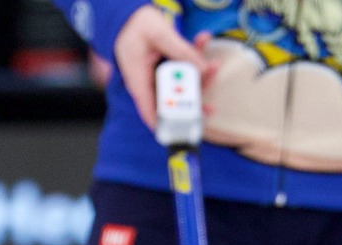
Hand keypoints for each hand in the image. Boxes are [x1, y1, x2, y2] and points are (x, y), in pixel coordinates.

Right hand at [113, 6, 212, 131]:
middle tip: (211, 73)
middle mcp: (148, 83)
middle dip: (196, 91)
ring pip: (182, 85)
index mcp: (138, 80)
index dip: (166, 126)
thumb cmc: (136, 24)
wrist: (129, 14)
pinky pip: (181, 70)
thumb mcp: (159, 34)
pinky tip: (203, 40)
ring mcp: (157, 78)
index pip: (150, 111)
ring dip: (200, 74)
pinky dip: (193, 58)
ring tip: (212, 60)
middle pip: (173, 99)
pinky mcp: (164, 70)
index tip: (185, 131)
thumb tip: (203, 69)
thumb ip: (180, 50)